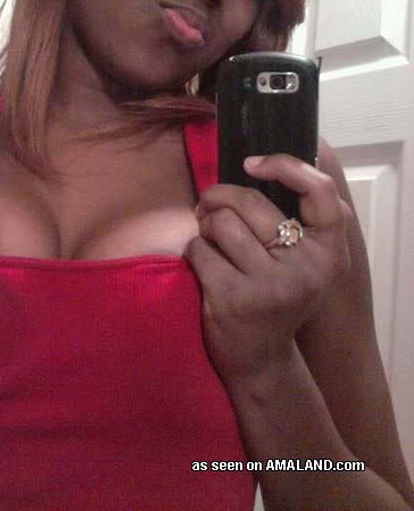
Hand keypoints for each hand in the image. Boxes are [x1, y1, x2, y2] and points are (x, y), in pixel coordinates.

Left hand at [184, 154, 350, 384]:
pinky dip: (195, 251)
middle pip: (249, 201)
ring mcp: (268, 285)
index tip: (253, 164)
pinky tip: (205, 267)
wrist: (262, 360)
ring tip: (211, 239)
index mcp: (328, 253)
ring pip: (220, 222)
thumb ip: (296, 219)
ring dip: (205, 225)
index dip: (286, 165)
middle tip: (209, 206)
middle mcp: (304, 268)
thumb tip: (256, 163)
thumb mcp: (306, 262)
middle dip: (219, 197)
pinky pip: (198, 248)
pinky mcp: (231, 298)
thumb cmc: (278, 295)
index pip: (320, 191)